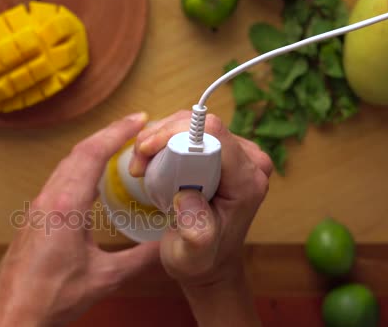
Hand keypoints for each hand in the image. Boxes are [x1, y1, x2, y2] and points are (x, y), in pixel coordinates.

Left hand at [0, 113, 159, 326]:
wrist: (10, 316)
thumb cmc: (48, 299)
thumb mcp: (104, 278)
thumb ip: (141, 259)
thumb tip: (169, 245)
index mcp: (65, 206)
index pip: (92, 154)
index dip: (117, 131)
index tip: (138, 119)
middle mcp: (48, 199)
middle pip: (79, 152)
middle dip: (108, 134)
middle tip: (134, 126)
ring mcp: (37, 207)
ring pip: (66, 164)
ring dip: (93, 150)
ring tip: (118, 145)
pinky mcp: (34, 218)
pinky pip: (59, 179)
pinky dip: (80, 168)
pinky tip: (93, 178)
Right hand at [129, 110, 272, 325]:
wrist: (209, 262)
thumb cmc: (201, 260)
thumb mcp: (194, 255)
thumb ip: (196, 232)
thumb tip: (187, 196)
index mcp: (247, 182)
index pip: (214, 135)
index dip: (175, 135)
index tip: (145, 153)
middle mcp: (249, 162)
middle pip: (201, 125)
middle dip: (162, 137)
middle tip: (138, 165)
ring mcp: (238, 155)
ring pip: (192, 125)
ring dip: (159, 139)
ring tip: (141, 166)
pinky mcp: (223, 153)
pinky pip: (190, 132)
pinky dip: (165, 141)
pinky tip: (151, 162)